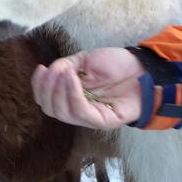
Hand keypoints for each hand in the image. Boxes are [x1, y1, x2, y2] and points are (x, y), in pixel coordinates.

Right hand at [31, 47, 145, 129]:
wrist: (143, 68)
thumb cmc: (116, 64)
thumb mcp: (84, 60)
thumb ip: (64, 66)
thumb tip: (50, 73)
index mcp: (70, 96)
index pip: (46, 99)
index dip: (38, 86)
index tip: (40, 69)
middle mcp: (77, 109)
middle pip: (50, 108)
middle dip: (46, 89)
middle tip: (52, 71)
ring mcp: (89, 117)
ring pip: (62, 113)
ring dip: (57, 91)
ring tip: (64, 73)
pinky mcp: (102, 121)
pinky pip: (81, 112)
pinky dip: (72, 94)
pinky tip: (72, 78)